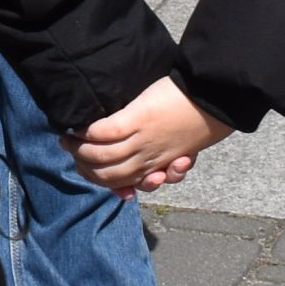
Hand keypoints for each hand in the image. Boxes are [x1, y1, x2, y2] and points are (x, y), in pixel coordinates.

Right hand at [73, 77, 232, 193]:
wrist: (216, 99)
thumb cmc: (207, 120)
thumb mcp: (189, 148)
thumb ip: (173, 159)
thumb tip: (163, 166)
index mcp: (162, 167)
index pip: (129, 184)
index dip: (110, 186)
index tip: (98, 176)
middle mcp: (150, 160)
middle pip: (110, 175)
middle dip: (88, 169)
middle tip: (73, 157)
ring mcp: (143, 140)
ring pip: (103, 156)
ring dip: (81, 150)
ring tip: (68, 141)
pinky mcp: (137, 119)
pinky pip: (105, 132)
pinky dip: (89, 132)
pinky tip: (79, 128)